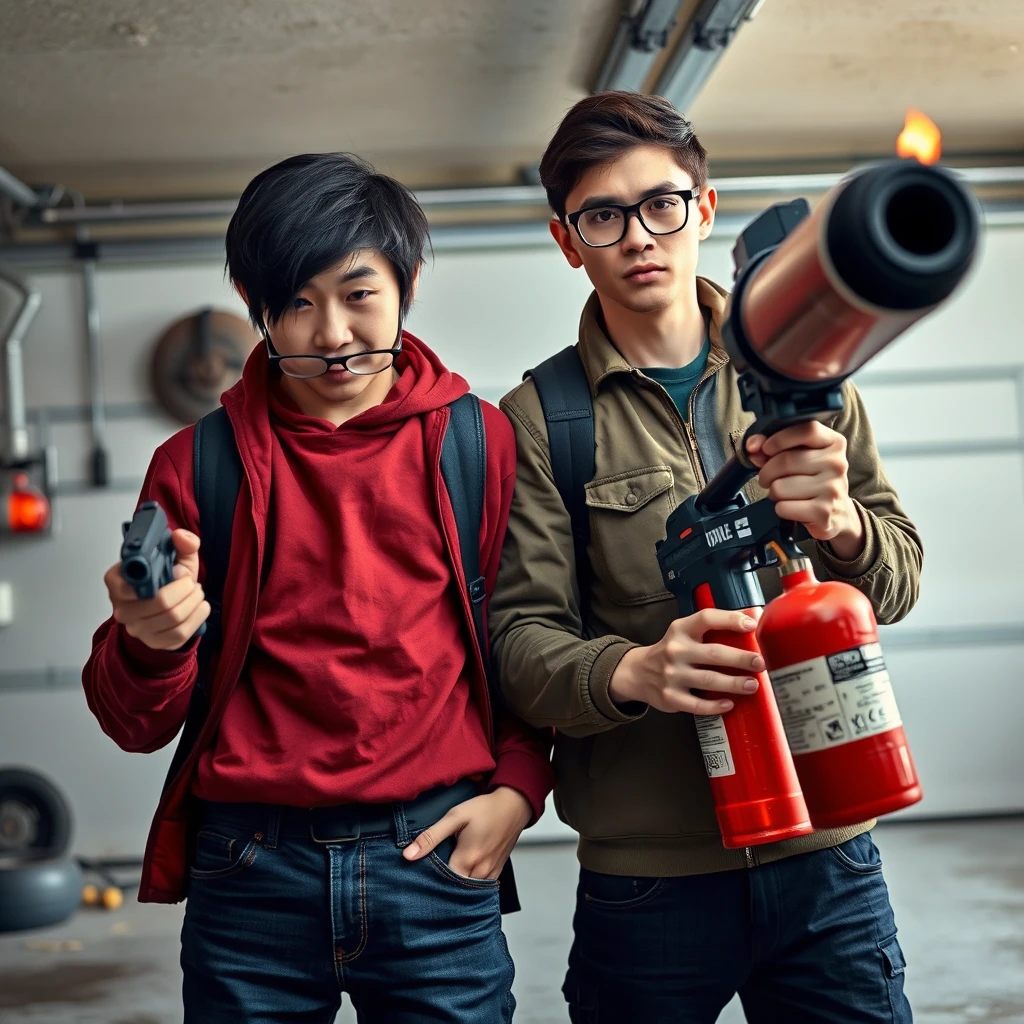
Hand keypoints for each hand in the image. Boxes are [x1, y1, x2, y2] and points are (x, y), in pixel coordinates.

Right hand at [104, 528, 209, 650]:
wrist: (169, 607)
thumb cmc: (167, 580)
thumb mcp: (176, 558)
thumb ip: (182, 543)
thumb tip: (181, 537)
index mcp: (118, 582)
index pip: (121, 585)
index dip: (149, 580)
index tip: (172, 573)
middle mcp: (123, 608)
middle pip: (161, 602)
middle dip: (186, 588)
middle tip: (191, 581)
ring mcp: (137, 629)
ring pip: (174, 618)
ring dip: (194, 601)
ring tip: (196, 592)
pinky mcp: (155, 643)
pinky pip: (181, 633)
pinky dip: (198, 616)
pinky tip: (200, 606)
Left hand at [402, 786, 531, 879]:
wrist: (514, 805)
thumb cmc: (485, 809)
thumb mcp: (455, 816)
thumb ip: (431, 837)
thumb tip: (408, 855)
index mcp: (467, 860)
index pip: (442, 885)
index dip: (429, 884)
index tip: (419, 880)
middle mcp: (480, 872)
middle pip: (456, 892)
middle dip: (442, 889)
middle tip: (428, 883)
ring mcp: (491, 874)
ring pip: (470, 892)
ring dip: (457, 889)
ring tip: (443, 881)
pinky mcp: (497, 871)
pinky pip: (482, 888)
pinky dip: (471, 886)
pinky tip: (462, 876)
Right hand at [608, 609, 763, 714]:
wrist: (639, 673)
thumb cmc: (672, 651)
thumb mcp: (684, 633)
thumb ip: (710, 629)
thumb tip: (752, 622)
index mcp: (680, 630)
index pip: (706, 618)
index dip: (730, 619)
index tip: (752, 625)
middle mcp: (675, 650)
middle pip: (714, 653)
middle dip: (741, 658)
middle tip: (760, 663)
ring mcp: (672, 675)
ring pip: (709, 680)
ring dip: (734, 683)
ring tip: (752, 685)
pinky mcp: (671, 697)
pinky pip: (697, 704)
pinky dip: (715, 706)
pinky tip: (729, 703)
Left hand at [746, 422, 864, 558]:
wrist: (836, 511)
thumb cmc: (811, 478)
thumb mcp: (798, 455)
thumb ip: (772, 446)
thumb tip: (752, 446)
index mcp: (833, 443)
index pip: (807, 430)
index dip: (780, 438)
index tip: (766, 448)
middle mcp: (837, 464)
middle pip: (786, 461)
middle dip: (766, 472)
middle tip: (767, 478)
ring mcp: (832, 489)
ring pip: (780, 487)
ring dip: (773, 492)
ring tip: (783, 493)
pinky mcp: (823, 512)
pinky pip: (783, 507)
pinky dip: (780, 508)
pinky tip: (791, 506)